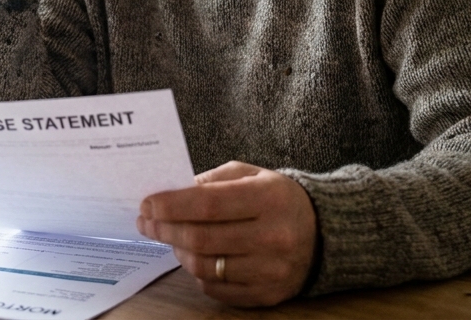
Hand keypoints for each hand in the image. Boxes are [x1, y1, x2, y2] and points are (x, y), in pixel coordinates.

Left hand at [136, 161, 316, 306]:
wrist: (324, 233)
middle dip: (165, 229)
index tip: (147, 204)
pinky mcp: (268, 294)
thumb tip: (170, 194)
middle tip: (146, 221)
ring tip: (171, 237)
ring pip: (205, 267)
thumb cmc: (278, 198)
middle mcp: (273, 236)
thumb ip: (212, 181)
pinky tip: (194, 256)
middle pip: (201, 238)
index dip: (171, 205)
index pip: (207, 205)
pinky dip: (198, 273)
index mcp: (269, 198)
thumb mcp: (252, 175)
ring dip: (178, 251)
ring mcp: (271, 270)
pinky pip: (216, 289)